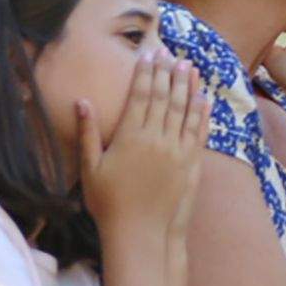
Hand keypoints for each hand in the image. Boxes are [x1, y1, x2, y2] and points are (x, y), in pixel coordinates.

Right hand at [77, 54, 209, 243]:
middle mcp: (156, 139)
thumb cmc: (108, 203)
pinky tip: (204, 98)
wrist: (140, 233)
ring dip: (187, 86)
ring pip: (184, 110)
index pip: (140, 95)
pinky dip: (202, 113)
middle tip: (171, 52)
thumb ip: (88, 133)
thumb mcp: (90, 168)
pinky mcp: (191, 163)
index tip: (149, 54)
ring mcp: (177, 150)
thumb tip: (81, 101)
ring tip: (189, 66)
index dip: (146, 72)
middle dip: (167, 72)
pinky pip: (198, 131)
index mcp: (130, 136)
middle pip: (164, 97)